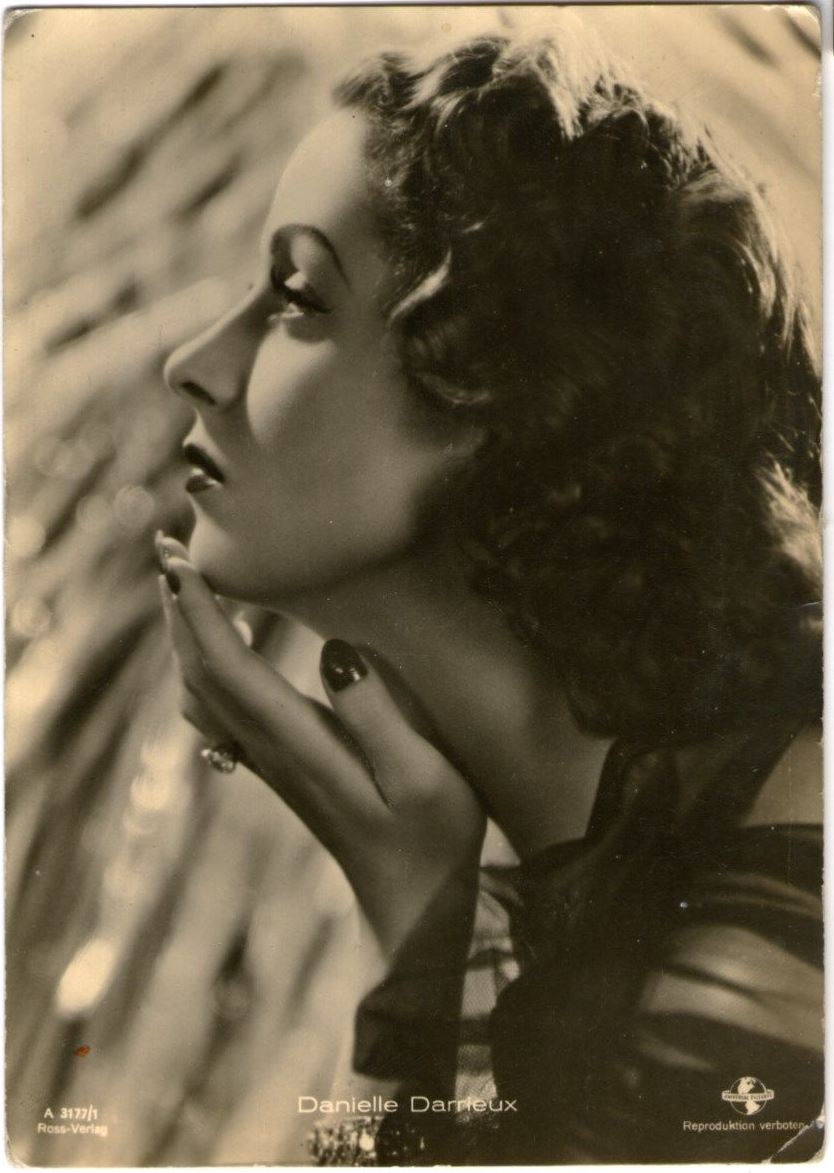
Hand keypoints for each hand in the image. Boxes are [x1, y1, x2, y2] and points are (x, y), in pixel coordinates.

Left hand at [156, 535, 485, 958]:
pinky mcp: (282, 767)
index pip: (227, 667)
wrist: (412, 902)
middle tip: (168, 546)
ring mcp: (272, 761)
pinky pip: (221, 710)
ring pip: (204, 691)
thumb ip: (378, 713)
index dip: (200, 610)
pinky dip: (206, 667)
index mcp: (300, 744)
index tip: (179, 557)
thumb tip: (333, 648)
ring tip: (186, 585)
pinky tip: (219, 648)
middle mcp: (272, 749)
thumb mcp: (422, 777)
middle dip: (181, 608)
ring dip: (188, 636)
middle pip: (201, 673)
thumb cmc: (431, 838)